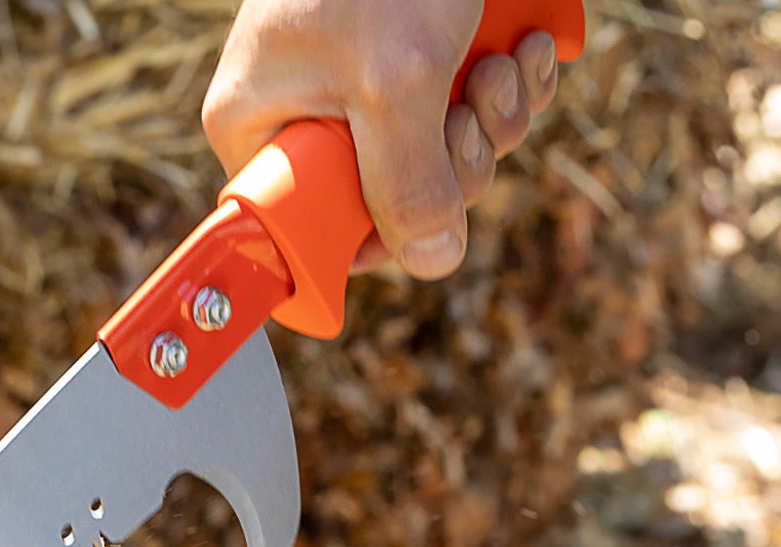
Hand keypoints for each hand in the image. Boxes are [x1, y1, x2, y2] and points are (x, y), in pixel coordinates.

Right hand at [202, 0, 562, 279]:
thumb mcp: (397, 80)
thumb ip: (407, 185)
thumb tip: (432, 262)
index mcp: (258, 129)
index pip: (308, 235)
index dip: (378, 239)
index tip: (429, 209)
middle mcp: (301, 115)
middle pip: (386, 203)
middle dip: (455, 164)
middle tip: (475, 113)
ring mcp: (360, 90)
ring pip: (438, 160)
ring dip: (494, 122)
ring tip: (506, 63)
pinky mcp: (413, 63)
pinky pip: (464, 114)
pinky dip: (506, 89)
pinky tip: (522, 49)